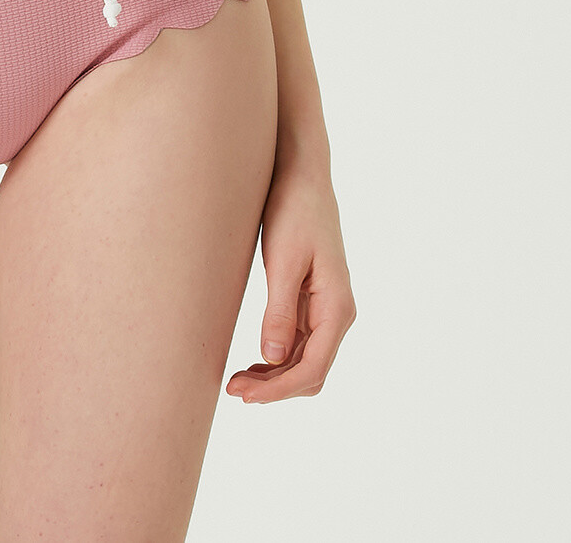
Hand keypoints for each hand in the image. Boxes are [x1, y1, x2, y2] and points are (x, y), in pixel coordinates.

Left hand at [226, 155, 355, 401]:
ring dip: (275, 376)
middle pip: (311, 371)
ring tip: (237, 381)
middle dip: (275, 389)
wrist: (302, 175)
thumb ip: (280, 311)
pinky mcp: (312, 300)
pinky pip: (299, 342)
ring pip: (305, 361)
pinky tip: (254, 361)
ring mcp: (326, 308)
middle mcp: (338, 313)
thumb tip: (274, 358)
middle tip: (233, 390)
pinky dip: (278, 358)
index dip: (279, 390)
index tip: (245, 396)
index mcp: (337, 307)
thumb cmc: (293, 210)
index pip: (312, 368)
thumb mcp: (284, 261)